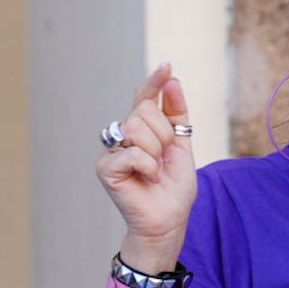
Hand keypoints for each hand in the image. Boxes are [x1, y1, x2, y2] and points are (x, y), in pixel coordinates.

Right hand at [96, 64, 197, 271]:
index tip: (168, 66)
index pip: (144, 97)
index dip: (155, 81)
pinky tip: (148, 179)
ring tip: (157, 170)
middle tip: (166, 159)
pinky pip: (132, 152)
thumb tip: (173, 79)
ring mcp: (112, 151)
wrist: (168, 221)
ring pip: (136, 127)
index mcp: (142, 130)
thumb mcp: (183, 146)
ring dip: (156, 151)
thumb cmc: (174, 189)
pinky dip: (148, 166)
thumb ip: (176, 114)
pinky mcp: (106, 168)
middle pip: (143, 110)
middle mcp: (122, 136)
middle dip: (164, 134)